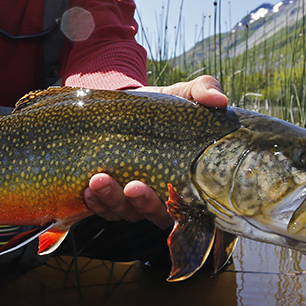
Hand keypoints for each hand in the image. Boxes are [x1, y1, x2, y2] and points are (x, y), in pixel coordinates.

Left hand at [83, 76, 226, 226]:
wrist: (128, 104)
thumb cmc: (165, 105)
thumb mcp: (185, 93)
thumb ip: (204, 91)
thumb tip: (219, 100)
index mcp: (186, 179)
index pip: (188, 205)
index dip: (178, 205)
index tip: (167, 191)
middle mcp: (161, 196)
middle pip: (154, 214)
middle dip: (142, 203)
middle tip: (132, 187)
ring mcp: (133, 199)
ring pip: (124, 212)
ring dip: (111, 200)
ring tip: (99, 181)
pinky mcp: (109, 196)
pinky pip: (102, 209)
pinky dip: (95, 203)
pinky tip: (86, 190)